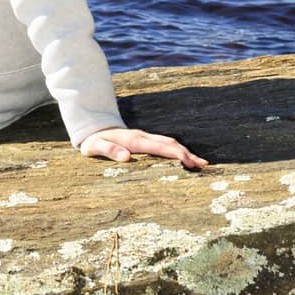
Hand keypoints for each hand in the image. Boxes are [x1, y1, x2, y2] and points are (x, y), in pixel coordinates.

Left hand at [79, 126, 208, 168]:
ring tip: (201, 163)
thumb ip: (109, 150)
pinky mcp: (146, 140)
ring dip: (186, 152)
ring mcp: (145, 137)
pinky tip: (187, 158)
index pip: (159, 147)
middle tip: (202, 165)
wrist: (92, 129)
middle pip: (169, 144)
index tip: (188, 163)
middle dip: (187, 154)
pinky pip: (165, 145)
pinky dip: (178, 151)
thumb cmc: (93, 141)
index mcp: (134, 140)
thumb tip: (126, 157)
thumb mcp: (95, 147)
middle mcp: (143, 137)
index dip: (175, 154)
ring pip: (170, 143)